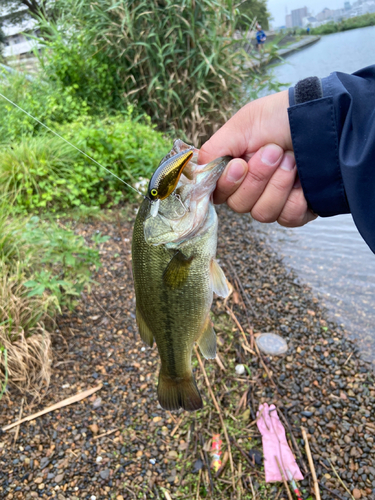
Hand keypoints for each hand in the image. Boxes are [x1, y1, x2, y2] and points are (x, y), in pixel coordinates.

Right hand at [199, 91, 316, 226]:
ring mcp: (274, 201)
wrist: (321, 118)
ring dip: (278, 184)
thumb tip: (195, 173)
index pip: (218, 194)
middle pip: (240, 206)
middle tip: (274, 151)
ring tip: (292, 159)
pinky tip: (303, 180)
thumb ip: (213, 151)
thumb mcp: (242, 125)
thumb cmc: (280, 117)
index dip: (228, 184)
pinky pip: (288, 218)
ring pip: (263, 214)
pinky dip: (296, 198)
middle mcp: (252, 189)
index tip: (240, 165)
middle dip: (259, 178)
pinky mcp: (297, 210)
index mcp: (235, 171)